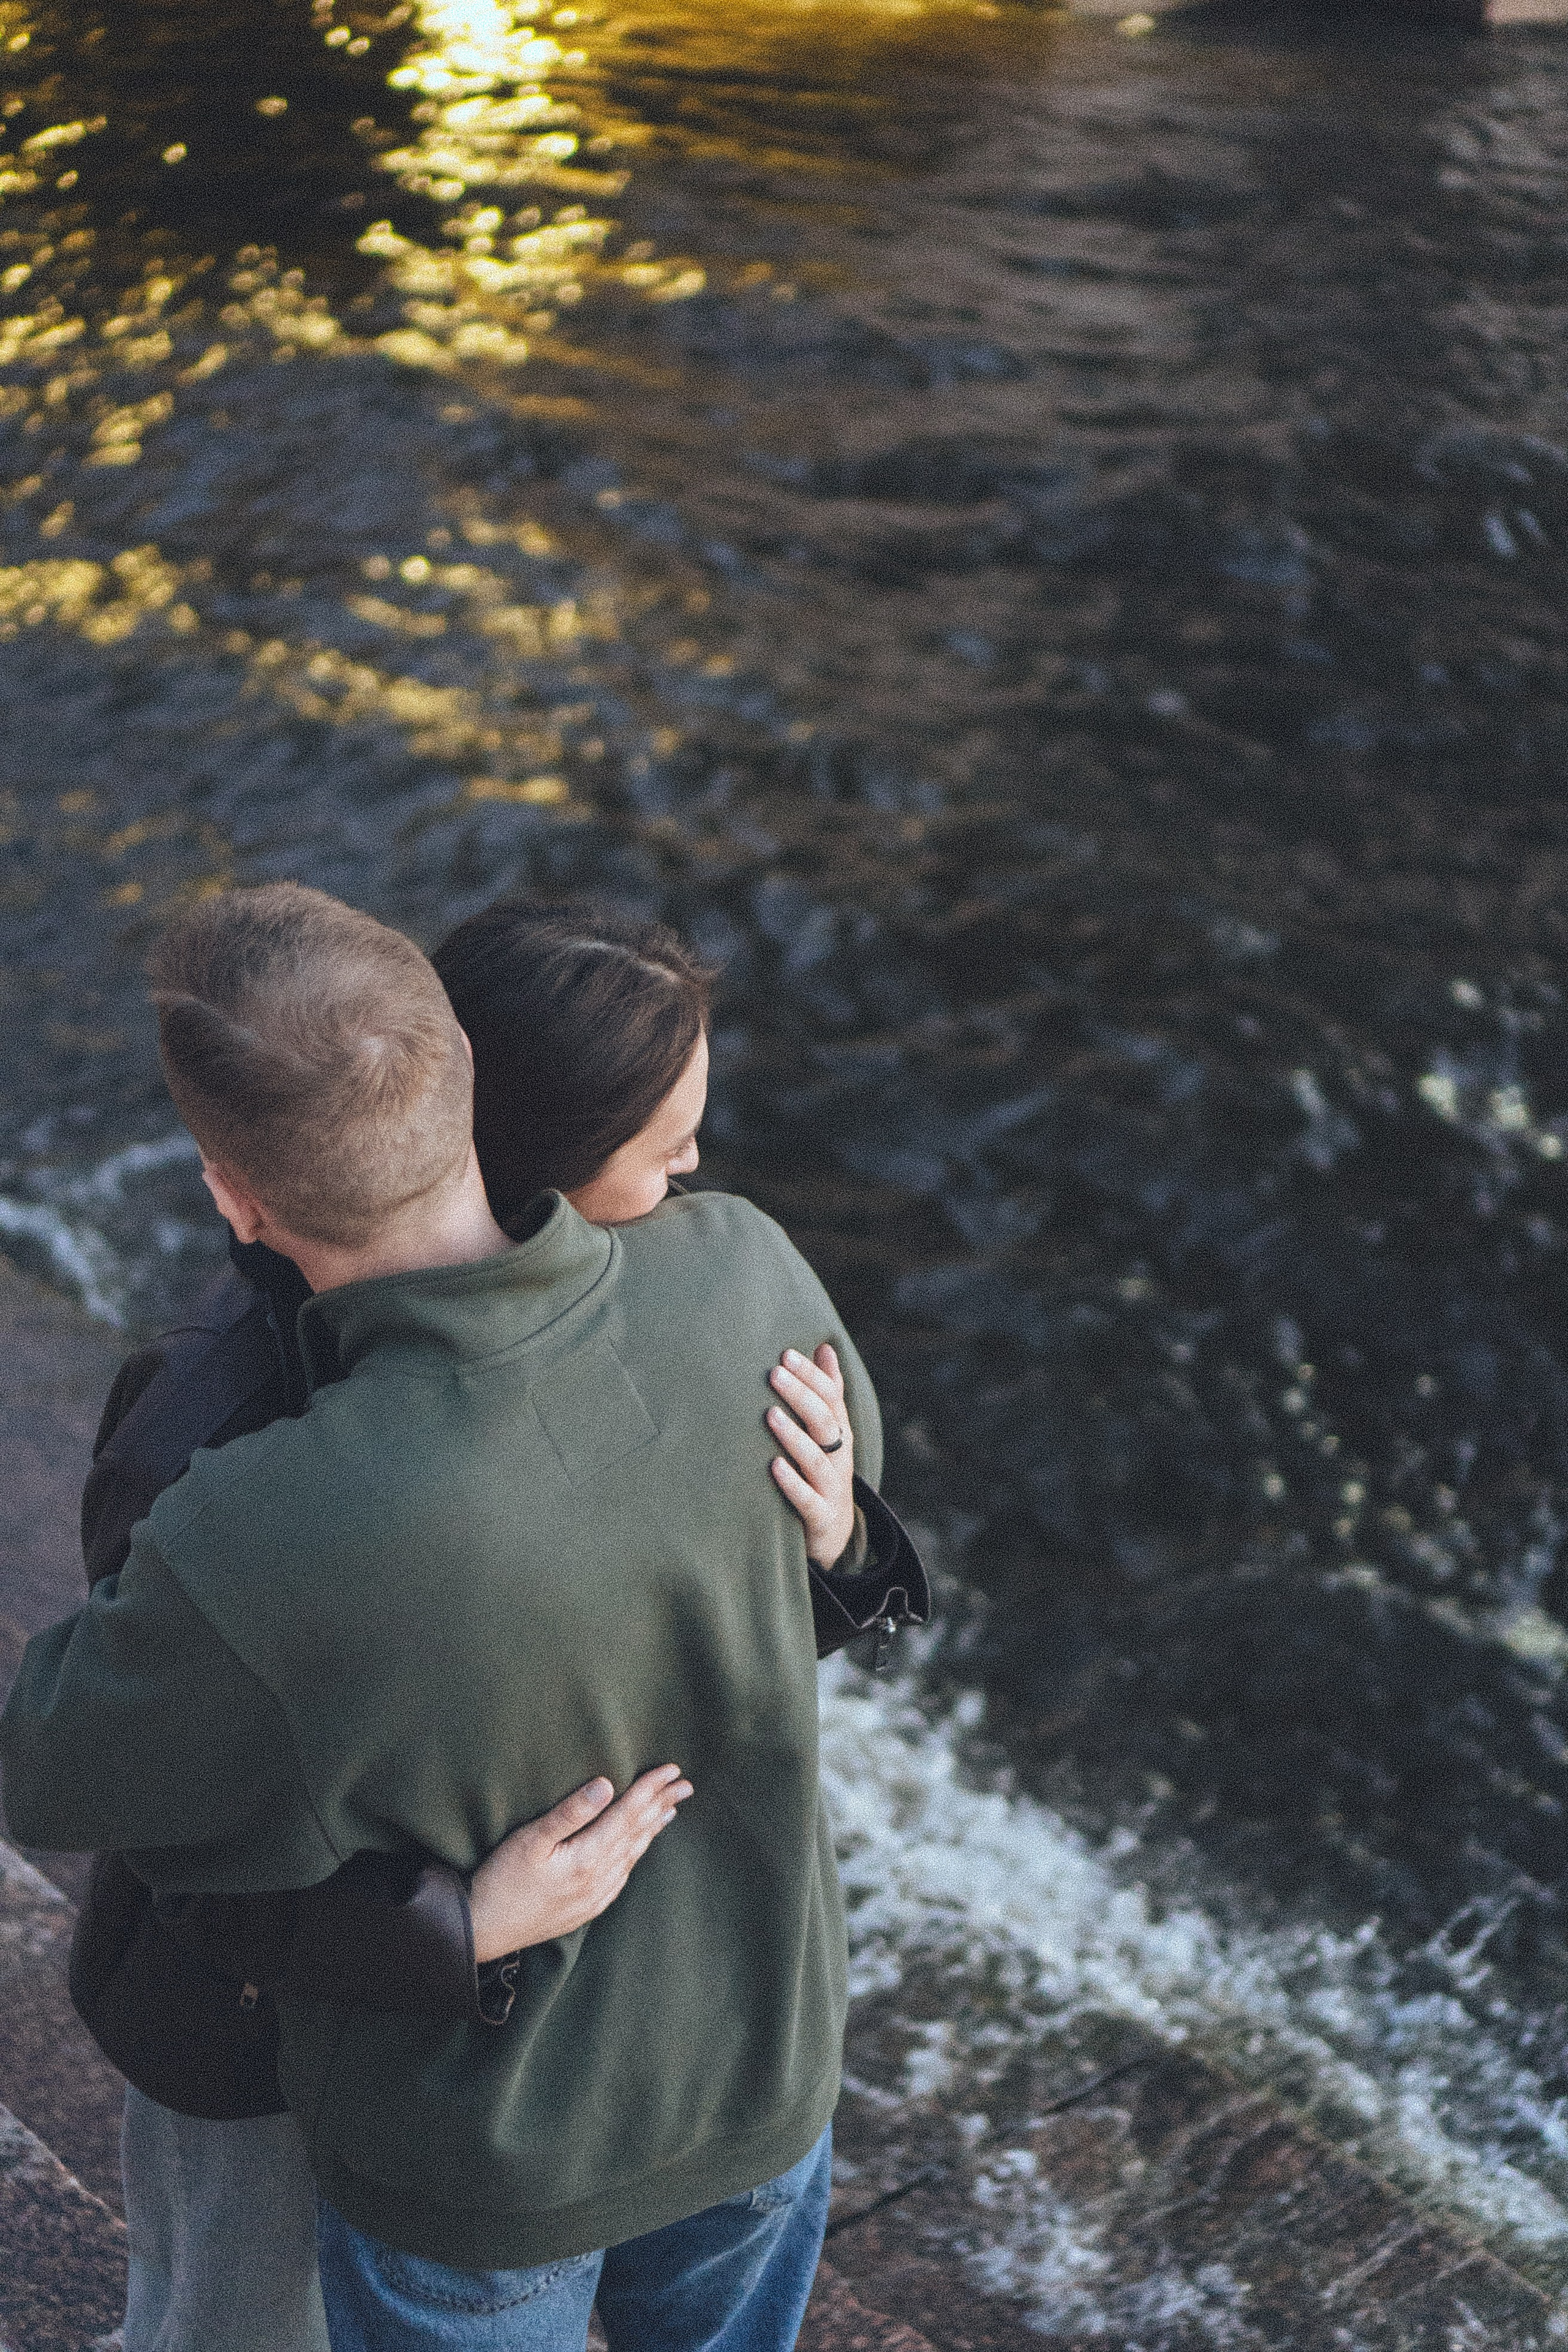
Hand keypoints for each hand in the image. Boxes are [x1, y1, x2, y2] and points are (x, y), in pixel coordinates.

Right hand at [469, 1765, 691, 1962]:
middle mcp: (599, 1879)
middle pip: (637, 1833)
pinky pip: (621, 1876)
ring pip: (632, 1855)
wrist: (483, 1931)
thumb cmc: (501, 1880)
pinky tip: (637, 1849)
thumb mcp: (530, 1839)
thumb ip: (570, 1812)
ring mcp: (594, 1897)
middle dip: (661, 1806)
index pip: (628, 1814)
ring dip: (652, 1830)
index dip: (650, 1789)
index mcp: (588, 1858)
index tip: (672, 1769)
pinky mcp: (586, 1908)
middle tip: (686, 1785)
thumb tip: (606, 1785)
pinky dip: (635, 1855)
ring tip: (670, 1810)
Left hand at [768, 1342, 854, 1568]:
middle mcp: (839, 1457)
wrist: (833, 1534)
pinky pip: (807, 1499)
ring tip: (770, 1414)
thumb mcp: (828, 1433)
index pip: (831, 1398)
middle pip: (825, 1422)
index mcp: (839, 1433)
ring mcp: (831, 1488)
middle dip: (801, 1396)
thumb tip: (825, 1347)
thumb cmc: (822, 1471)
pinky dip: (791, 1482)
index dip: (811, 1376)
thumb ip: (828, 1392)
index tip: (786, 1354)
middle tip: (775, 1372)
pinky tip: (773, 1466)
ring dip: (793, 1435)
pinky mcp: (820, 1516)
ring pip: (816, 1459)